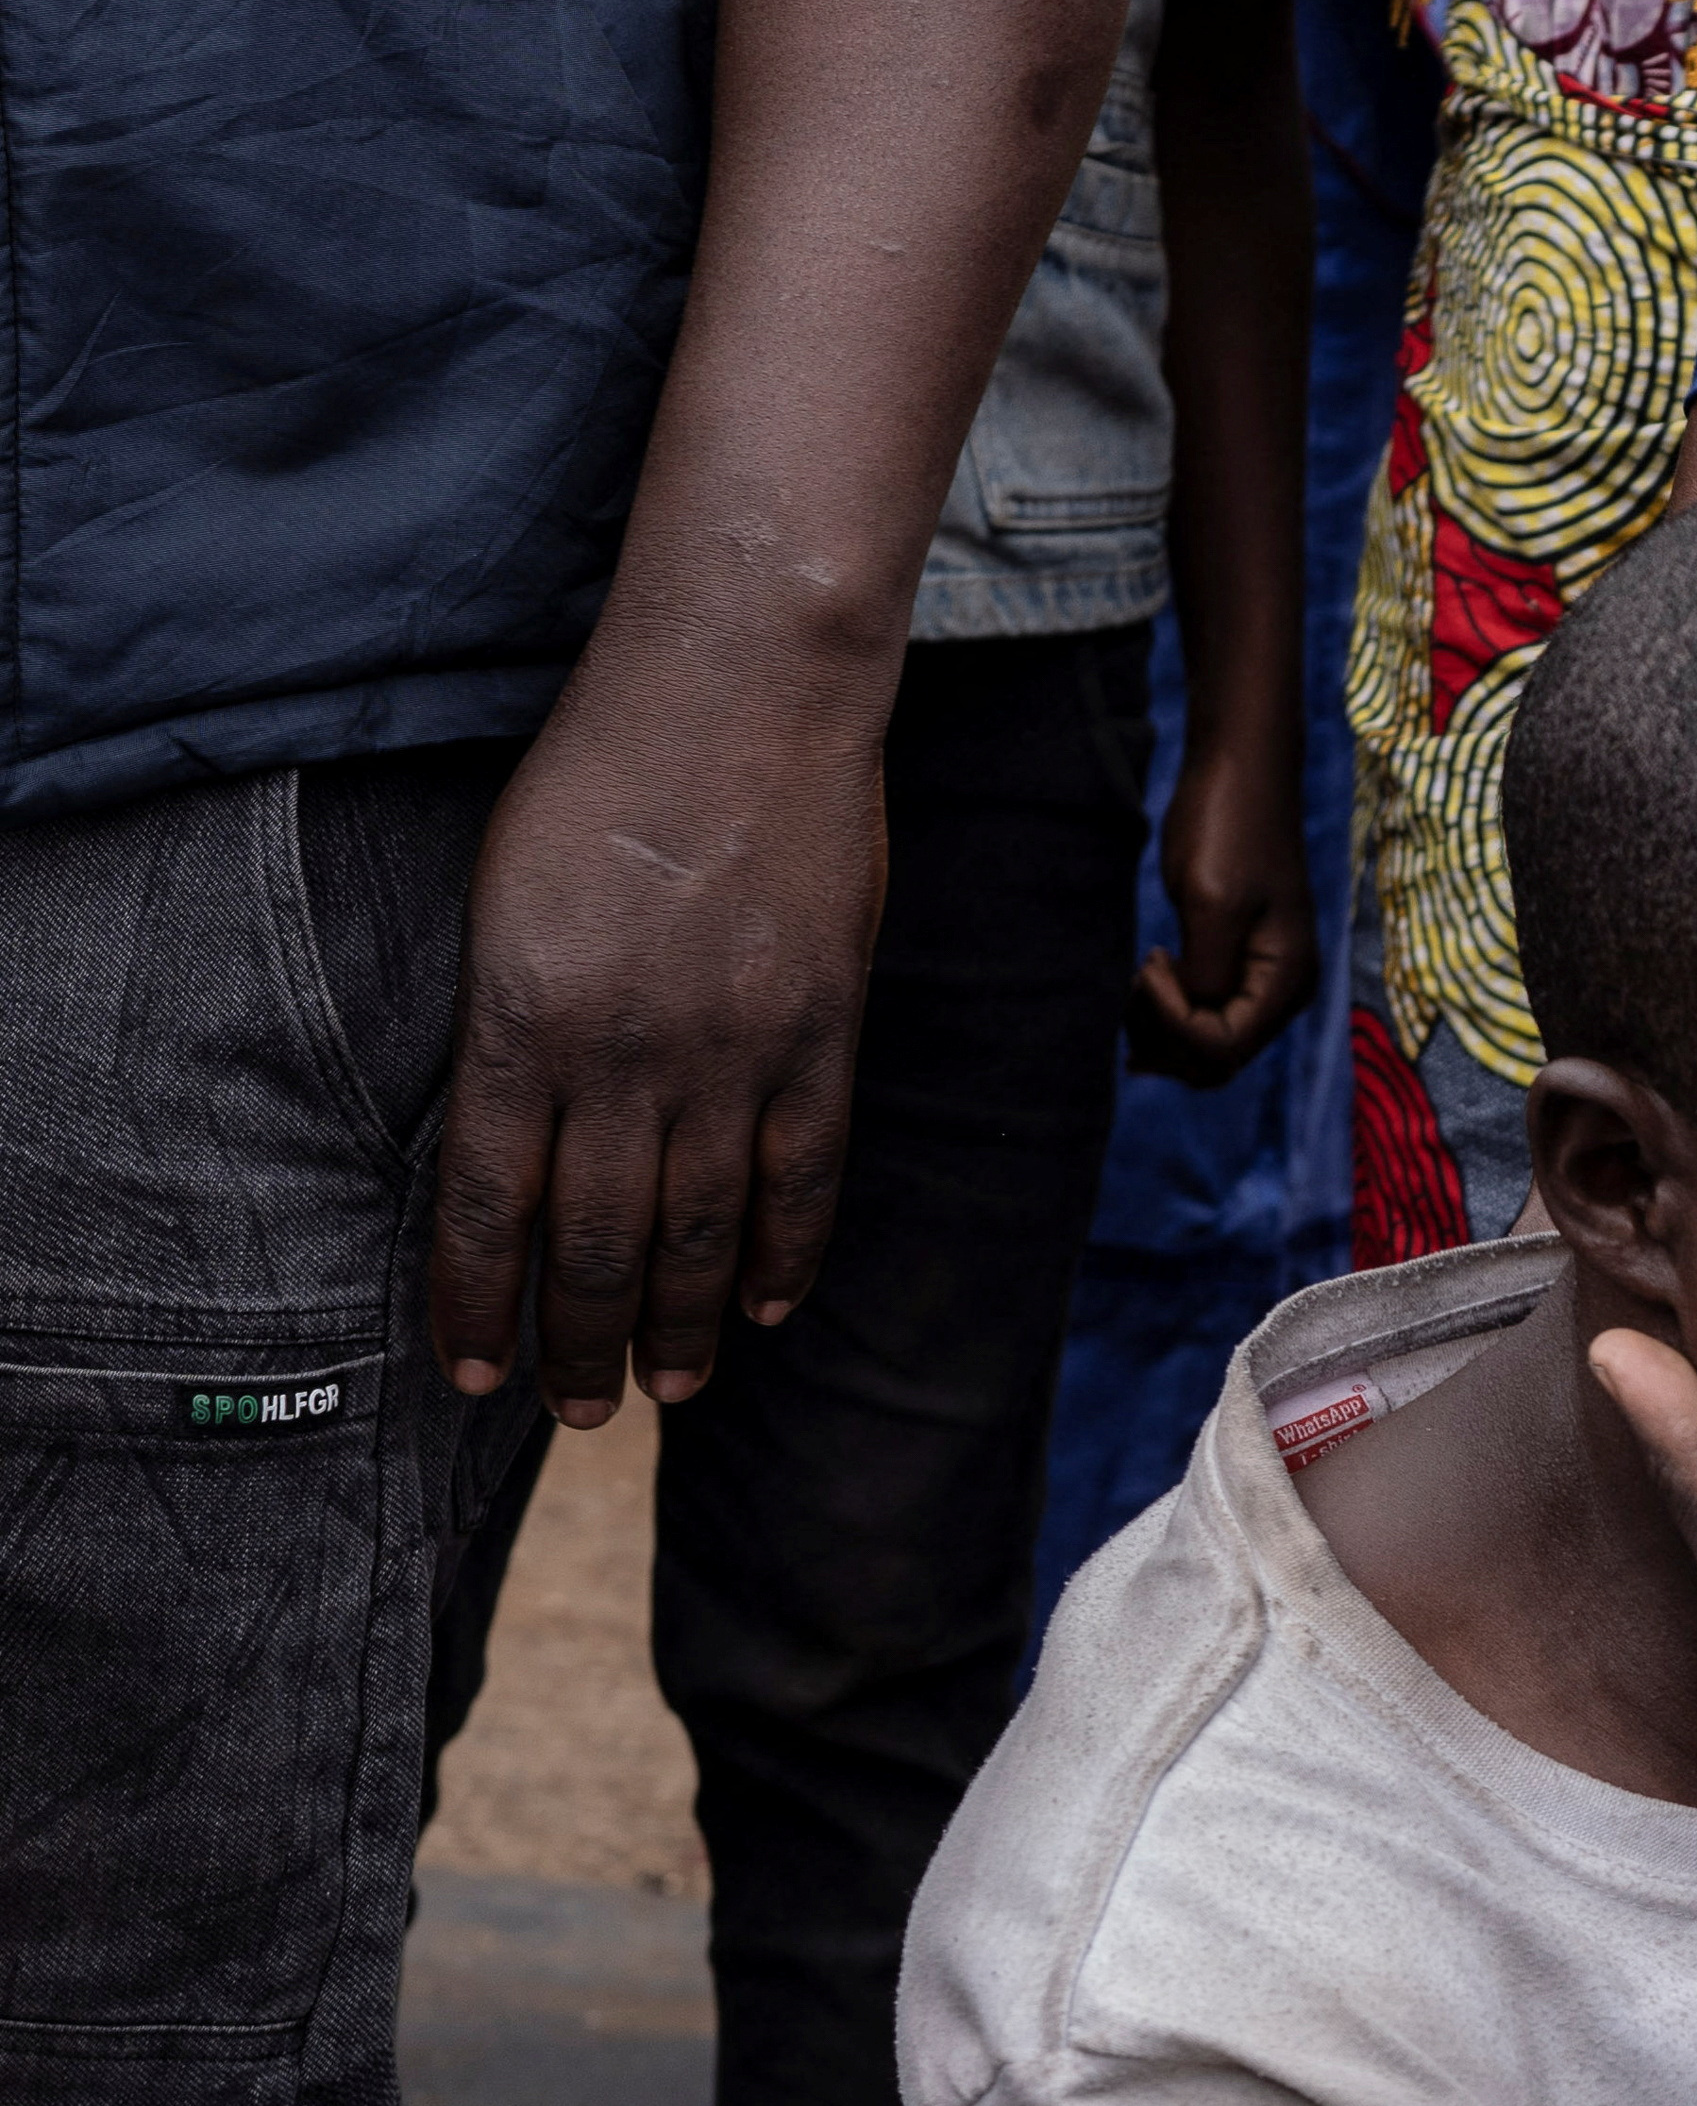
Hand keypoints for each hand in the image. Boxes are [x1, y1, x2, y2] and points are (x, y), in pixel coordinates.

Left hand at [432, 670, 885, 1419]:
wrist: (740, 696)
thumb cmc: (600, 778)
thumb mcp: (505, 900)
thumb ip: (511, 1027)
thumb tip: (515, 1144)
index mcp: (520, 1019)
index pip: (484, 1202)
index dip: (475, 1299)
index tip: (469, 1370)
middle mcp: (623, 1055)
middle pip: (594, 1239)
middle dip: (578, 1339)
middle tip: (575, 1410)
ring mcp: (733, 1052)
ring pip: (698, 1227)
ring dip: (677, 1321)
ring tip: (666, 1386)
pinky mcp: (819, 1033)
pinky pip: (802, 1173)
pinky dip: (781, 1250)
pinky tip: (761, 1303)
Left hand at [1131, 715, 1315, 1085]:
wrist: (1241, 771)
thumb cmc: (1227, 826)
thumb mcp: (1211, 901)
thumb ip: (1205, 973)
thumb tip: (1189, 1023)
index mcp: (1286, 980)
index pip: (1221, 1046)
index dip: (1172, 1020)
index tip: (1151, 958)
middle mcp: (1283, 991)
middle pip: (1217, 1062)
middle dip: (1165, 1039)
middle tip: (1133, 983)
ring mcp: (1263, 979)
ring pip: (1208, 1047)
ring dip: (1161, 1032)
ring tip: (1134, 983)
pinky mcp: (1240, 961)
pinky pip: (1207, 1016)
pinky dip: (1170, 1014)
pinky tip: (1149, 979)